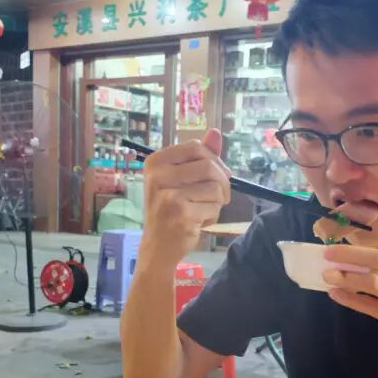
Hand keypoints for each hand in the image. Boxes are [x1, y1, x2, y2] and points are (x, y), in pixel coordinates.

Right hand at [141, 129, 229, 265]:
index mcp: (155, 162)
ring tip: (202, 210)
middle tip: (219, 197)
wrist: (157, 245)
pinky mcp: (182, 214)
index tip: (218, 176)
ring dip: (217, 201)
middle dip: (222, 183)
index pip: (196, 148)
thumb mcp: (180, 179)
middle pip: (209, 166)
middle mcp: (158, 176)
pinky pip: (214, 206)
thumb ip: (199, 157)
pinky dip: (213, 215)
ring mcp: (169, 195)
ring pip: (215, 187)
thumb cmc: (170, 209)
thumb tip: (216, 132)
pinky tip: (198, 221)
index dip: (214, 161)